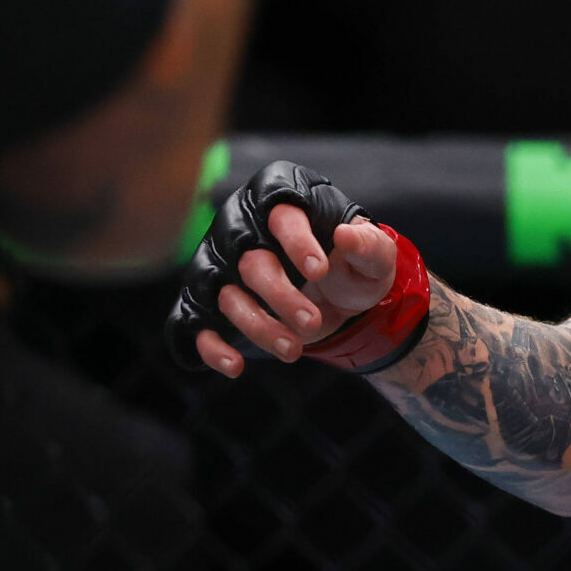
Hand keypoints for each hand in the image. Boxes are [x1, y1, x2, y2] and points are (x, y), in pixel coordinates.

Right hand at [167, 161, 395, 374]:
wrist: (341, 297)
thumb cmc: (352, 264)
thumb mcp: (374, 255)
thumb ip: (367, 244)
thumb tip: (345, 234)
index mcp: (285, 204)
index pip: (282, 217)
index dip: (297, 243)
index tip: (320, 272)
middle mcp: (245, 231)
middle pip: (251, 262)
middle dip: (281, 296)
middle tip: (313, 322)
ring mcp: (224, 269)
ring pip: (227, 297)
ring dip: (259, 326)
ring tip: (294, 350)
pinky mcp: (214, 304)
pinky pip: (196, 324)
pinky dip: (211, 347)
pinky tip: (236, 366)